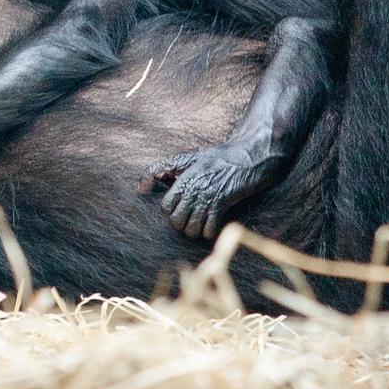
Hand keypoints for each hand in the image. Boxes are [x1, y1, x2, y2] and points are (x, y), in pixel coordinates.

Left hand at [140, 144, 289, 239]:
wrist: (248, 157)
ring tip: (198, 223)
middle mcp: (195, 190)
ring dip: (194, 230)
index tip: (178, 206)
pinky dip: (208, 231)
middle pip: (176, 221)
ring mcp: (209, 199)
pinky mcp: (224, 206)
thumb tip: (139, 187)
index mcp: (184, 179)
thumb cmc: (216, 158)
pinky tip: (211, 224)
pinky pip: (209, 230)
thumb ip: (161, 169)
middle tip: (188, 217)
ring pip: (191, 229)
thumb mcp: (187, 159)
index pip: (165, 206)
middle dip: (180, 223)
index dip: (170, 210)